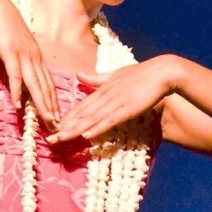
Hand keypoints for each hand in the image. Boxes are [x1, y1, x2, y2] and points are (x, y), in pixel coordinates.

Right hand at [0, 0, 59, 126]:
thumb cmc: (4, 23)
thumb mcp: (17, 43)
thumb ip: (21, 57)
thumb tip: (21, 70)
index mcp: (37, 56)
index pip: (49, 82)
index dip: (55, 100)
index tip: (59, 116)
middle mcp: (35, 57)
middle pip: (46, 87)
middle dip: (53, 108)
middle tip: (59, 126)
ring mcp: (24, 55)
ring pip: (36, 85)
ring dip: (42, 104)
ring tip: (48, 120)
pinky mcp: (10, 53)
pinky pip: (16, 76)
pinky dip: (17, 92)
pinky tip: (19, 105)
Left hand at [47, 55, 178, 144]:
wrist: (162, 71)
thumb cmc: (142, 73)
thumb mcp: (115, 74)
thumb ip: (96, 79)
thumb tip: (78, 75)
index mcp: (102, 89)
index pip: (81, 106)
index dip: (67, 117)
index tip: (53, 127)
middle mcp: (105, 96)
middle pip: (82, 114)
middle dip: (65, 127)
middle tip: (49, 139)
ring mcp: (116, 103)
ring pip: (92, 119)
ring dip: (76, 130)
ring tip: (61, 140)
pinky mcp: (128, 109)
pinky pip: (110, 120)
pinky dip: (98, 127)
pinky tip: (87, 135)